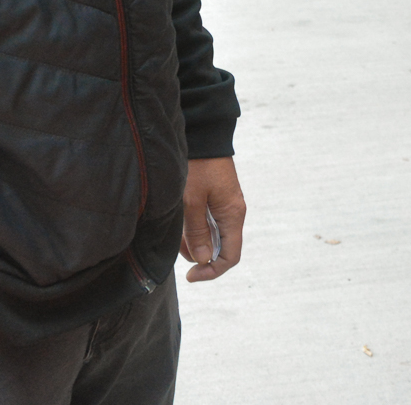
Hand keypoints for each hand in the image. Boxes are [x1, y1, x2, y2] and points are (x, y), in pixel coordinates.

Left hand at [179, 156, 244, 281]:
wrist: (204, 134)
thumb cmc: (198, 165)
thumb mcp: (192, 200)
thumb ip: (198, 232)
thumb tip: (203, 260)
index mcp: (232, 215)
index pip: (230, 257)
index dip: (211, 271)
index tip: (190, 275)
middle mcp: (233, 213)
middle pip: (220, 248)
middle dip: (199, 255)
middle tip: (177, 248)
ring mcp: (226, 205)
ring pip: (213, 236)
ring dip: (195, 241)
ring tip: (176, 232)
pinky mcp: (217, 198)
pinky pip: (209, 222)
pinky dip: (195, 227)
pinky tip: (181, 220)